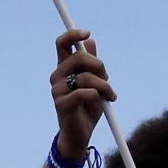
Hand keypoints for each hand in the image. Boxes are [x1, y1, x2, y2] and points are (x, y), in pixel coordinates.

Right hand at [49, 30, 114, 157]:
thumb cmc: (88, 107)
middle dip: (99, 65)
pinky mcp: (61, 104)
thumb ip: (92, 64)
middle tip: (108, 77)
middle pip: (78, 57)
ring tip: (111, 96)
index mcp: (64, 68)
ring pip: (86, 77)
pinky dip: (98, 96)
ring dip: (104, 85)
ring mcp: (57, 90)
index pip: (62, 44)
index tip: (87, 33)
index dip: (73, 34)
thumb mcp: (95, 83)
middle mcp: (57, 76)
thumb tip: (90, 41)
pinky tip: (103, 102)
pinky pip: (85, 93)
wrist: (80, 134)